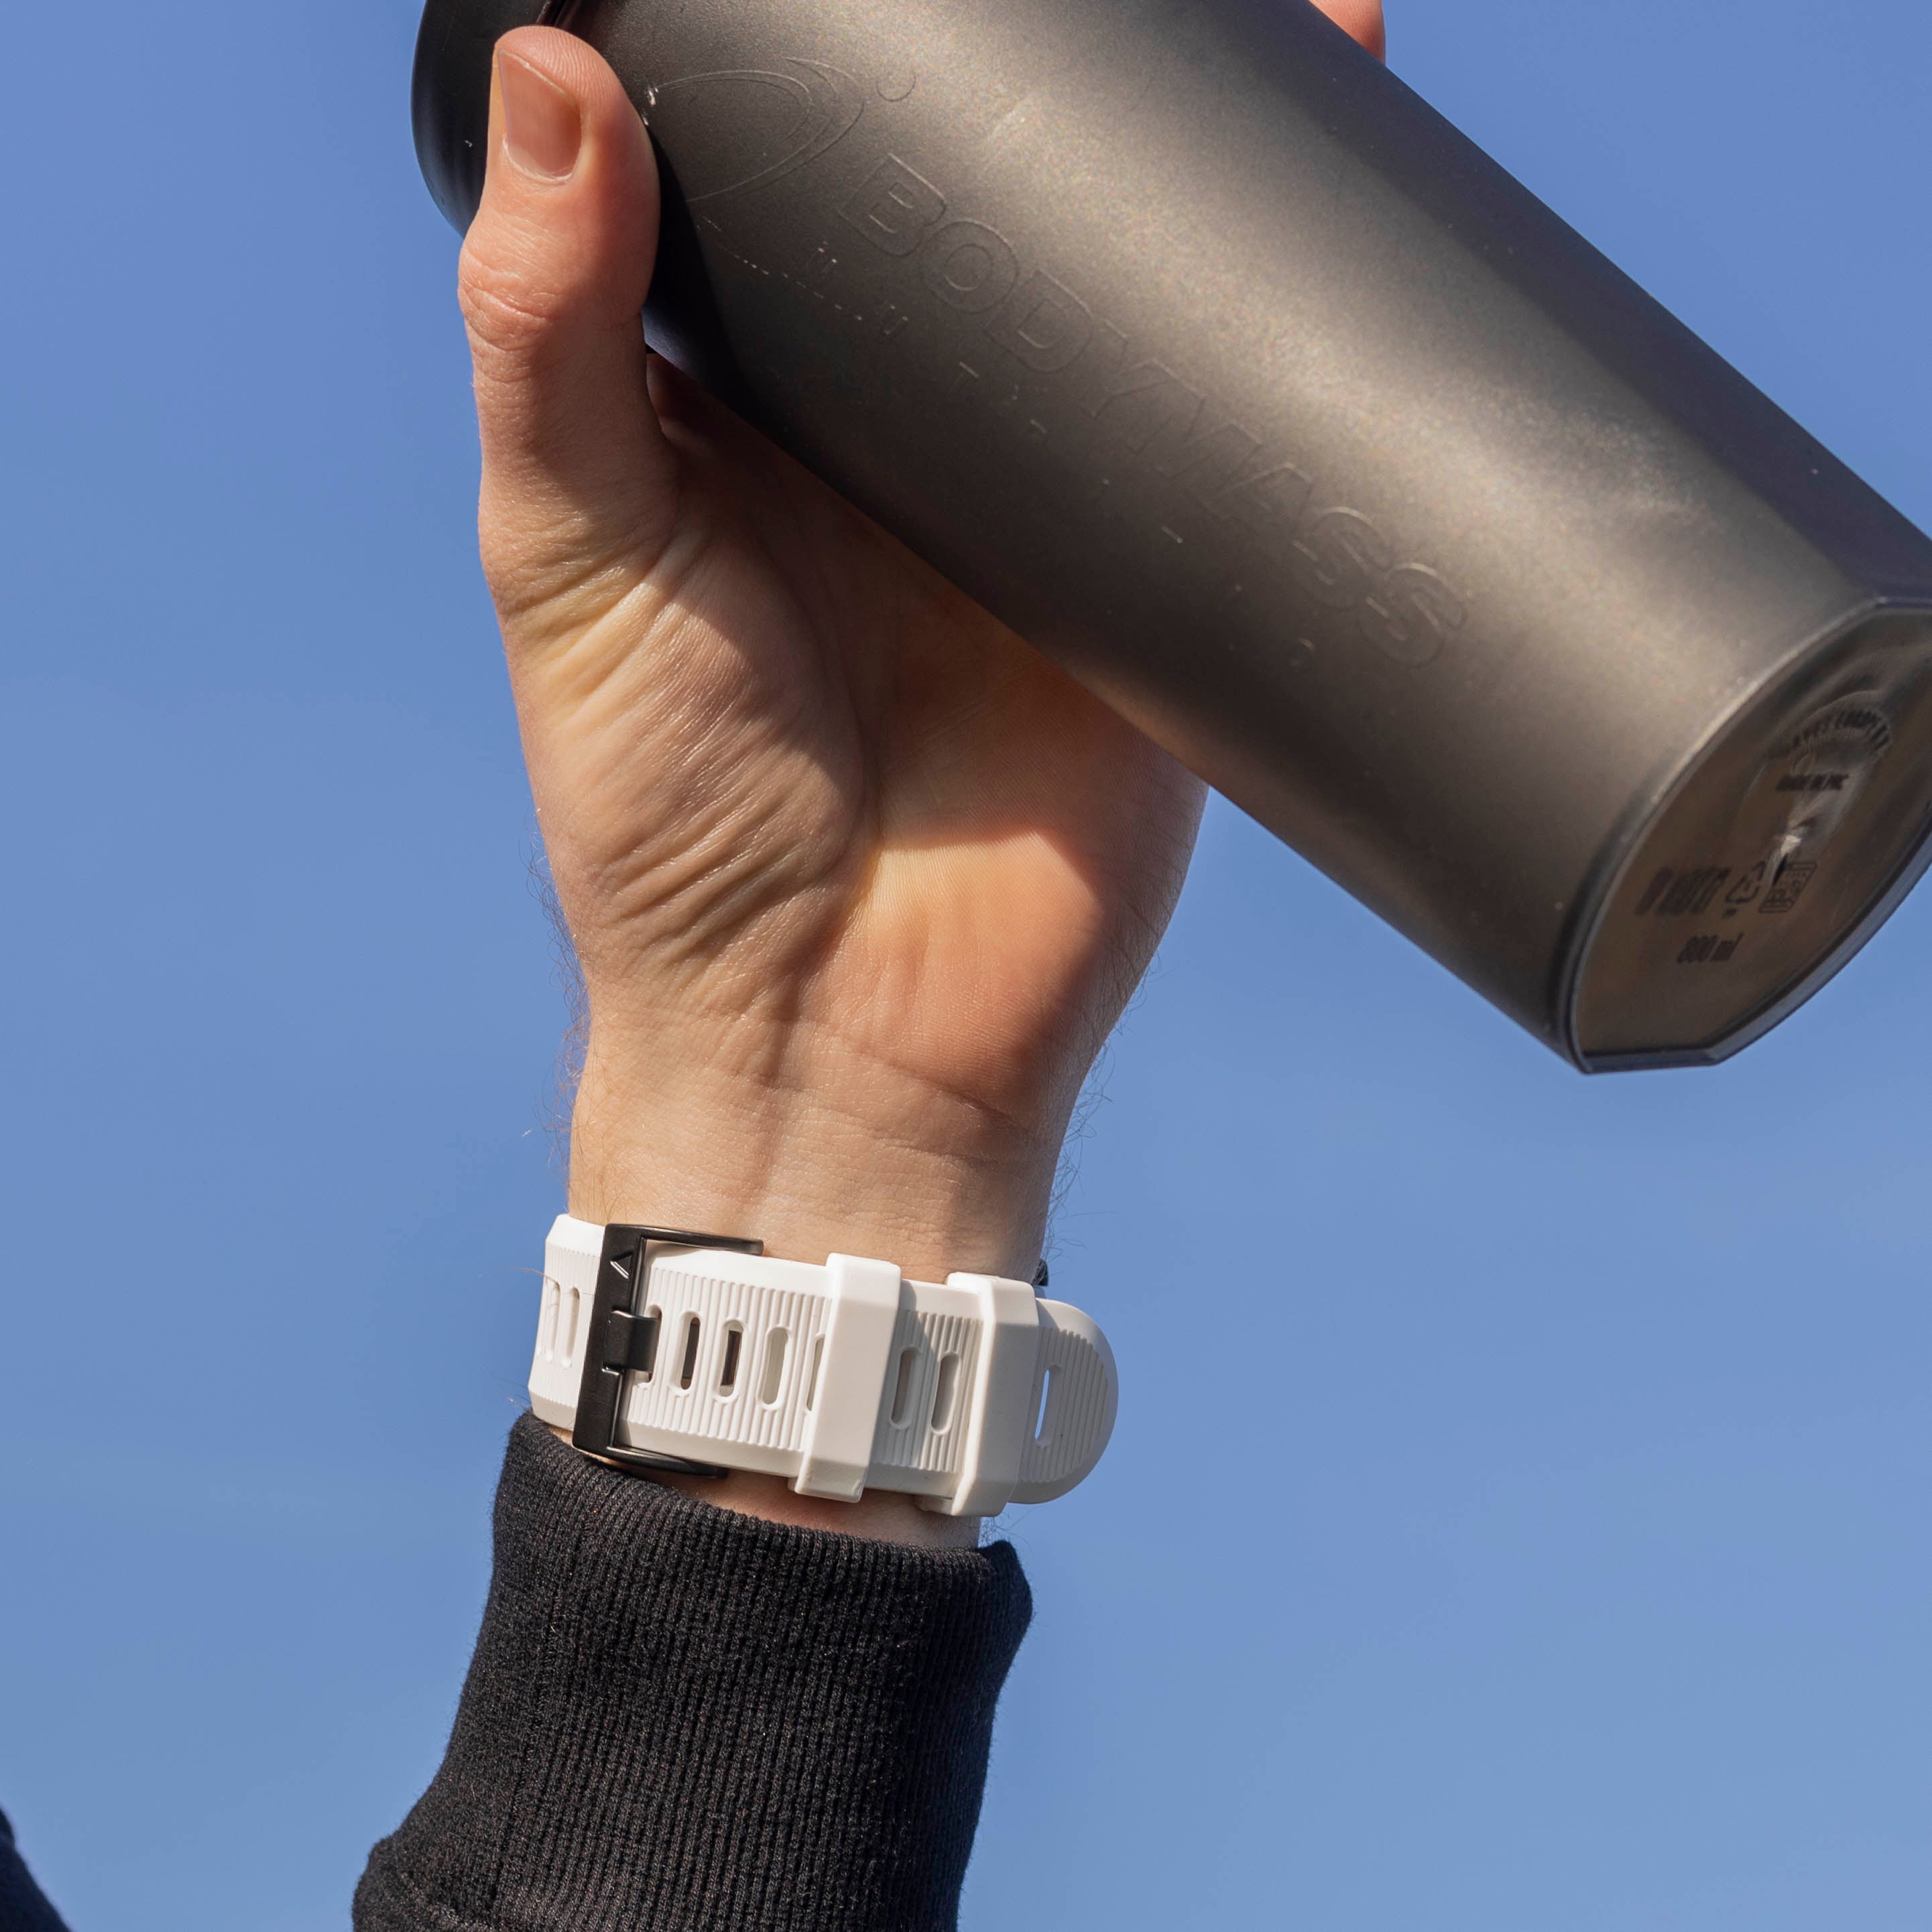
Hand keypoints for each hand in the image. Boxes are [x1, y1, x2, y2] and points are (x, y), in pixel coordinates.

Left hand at [458, 1, 1385, 1540]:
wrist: (837, 1029)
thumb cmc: (665, 819)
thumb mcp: (570, 554)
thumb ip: (555, 340)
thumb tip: (556, 73)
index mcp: (751, 405)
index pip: (796, 187)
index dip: (835, 59)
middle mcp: (899, 442)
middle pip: (982, 223)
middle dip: (1055, 90)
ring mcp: (1041, 509)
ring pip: (1124, 300)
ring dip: (1197, 169)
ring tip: (1277, 14)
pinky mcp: (1161, 594)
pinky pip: (1232, 443)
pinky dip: (1294, 331)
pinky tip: (1349, 201)